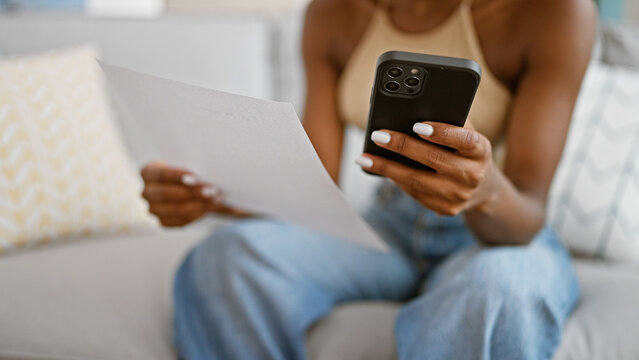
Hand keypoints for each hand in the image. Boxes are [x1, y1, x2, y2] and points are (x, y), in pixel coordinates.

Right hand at [141, 162, 249, 226]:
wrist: (189, 187)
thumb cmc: (190, 172)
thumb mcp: (192, 166)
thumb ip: (200, 166)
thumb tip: (224, 170)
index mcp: (148, 172)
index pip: (160, 174)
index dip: (177, 175)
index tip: (196, 177)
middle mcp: (147, 192)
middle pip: (167, 194)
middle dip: (192, 192)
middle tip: (213, 190)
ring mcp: (153, 209)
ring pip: (177, 209)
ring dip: (200, 204)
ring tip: (217, 199)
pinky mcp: (164, 222)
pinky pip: (182, 221)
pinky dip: (198, 214)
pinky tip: (210, 207)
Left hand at [357, 121, 496, 215]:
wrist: (484, 187)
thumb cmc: (466, 150)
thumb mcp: (467, 134)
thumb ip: (449, 121)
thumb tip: (416, 107)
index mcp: (480, 151)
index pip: (464, 140)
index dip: (442, 133)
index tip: (418, 126)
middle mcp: (473, 175)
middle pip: (433, 160)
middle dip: (402, 147)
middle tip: (378, 136)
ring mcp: (459, 195)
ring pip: (417, 181)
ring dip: (387, 168)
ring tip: (364, 158)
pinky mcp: (446, 209)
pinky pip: (415, 193)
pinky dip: (394, 179)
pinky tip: (377, 169)